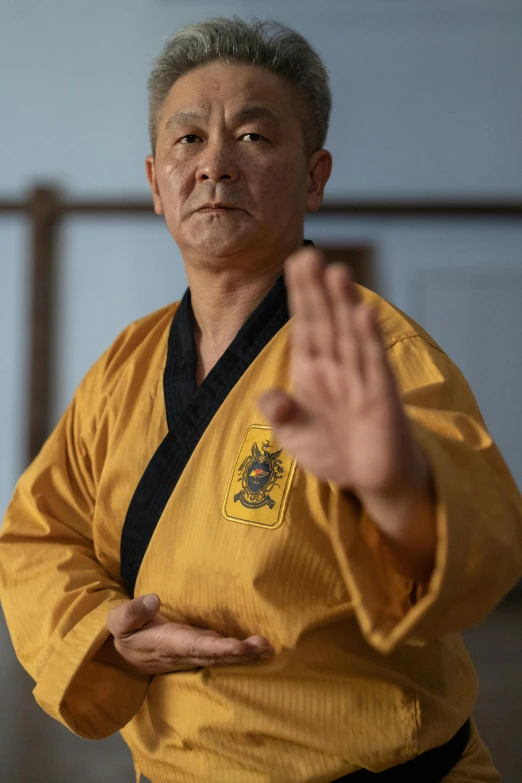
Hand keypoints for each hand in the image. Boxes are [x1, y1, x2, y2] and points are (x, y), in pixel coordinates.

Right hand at [95, 594, 273, 675]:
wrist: (123, 655)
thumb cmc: (125, 633)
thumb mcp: (119, 621)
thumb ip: (133, 611)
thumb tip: (154, 599)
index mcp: (167, 644)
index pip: (196, 647)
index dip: (219, 649)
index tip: (240, 647)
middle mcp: (184, 653)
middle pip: (216, 656)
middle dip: (241, 654)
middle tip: (265, 647)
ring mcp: (193, 654)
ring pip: (222, 658)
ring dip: (246, 655)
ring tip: (268, 648)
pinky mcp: (198, 651)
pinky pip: (221, 655)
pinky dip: (241, 654)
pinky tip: (259, 650)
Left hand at [259, 247, 422, 496]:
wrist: (371, 478)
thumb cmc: (331, 451)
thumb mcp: (294, 436)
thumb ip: (281, 415)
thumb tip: (269, 397)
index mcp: (310, 371)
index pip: (305, 326)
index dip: (300, 296)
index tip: (293, 264)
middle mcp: (335, 367)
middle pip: (325, 322)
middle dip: (317, 290)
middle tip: (308, 255)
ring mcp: (359, 378)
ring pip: (349, 335)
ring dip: (343, 305)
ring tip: (336, 273)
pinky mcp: (381, 395)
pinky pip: (373, 364)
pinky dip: (369, 340)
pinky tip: (363, 314)